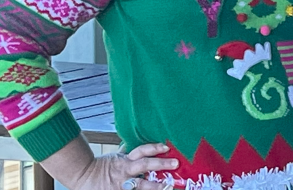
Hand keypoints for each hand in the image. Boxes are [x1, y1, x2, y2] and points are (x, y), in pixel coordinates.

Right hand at [43, 139, 178, 189]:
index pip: (141, 151)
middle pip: (144, 165)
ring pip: (141, 184)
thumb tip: (138, 143)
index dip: (154, 148)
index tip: (166, 147)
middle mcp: (125, 170)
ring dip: (155, 186)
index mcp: (125, 159)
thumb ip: (128, 152)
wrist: (82, 176)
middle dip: (160, 164)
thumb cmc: (101, 166)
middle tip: (175, 163)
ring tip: (169, 186)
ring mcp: (122, 184)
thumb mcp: (115, 156)